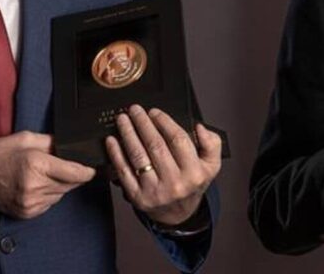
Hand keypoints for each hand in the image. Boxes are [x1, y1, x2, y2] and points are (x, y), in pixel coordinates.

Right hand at [0, 131, 95, 218]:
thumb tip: (72, 145)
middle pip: (71, 184)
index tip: (95, 166)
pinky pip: (51, 202)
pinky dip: (50, 193)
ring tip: (46, 173)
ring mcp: (32, 202)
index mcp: (37, 165)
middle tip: (67, 164)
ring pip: (62, 194)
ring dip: (62, 184)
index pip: (76, 172)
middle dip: (74, 174)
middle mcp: (36, 186)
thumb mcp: (26, 138)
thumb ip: (52, 142)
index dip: (88, 169)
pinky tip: (38, 184)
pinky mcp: (29, 212)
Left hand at [105, 105, 220, 226]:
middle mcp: (175, 184)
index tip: (154, 112)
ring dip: (128, 134)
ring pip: (138, 156)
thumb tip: (199, 127)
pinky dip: (116, 154)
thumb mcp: (211, 165)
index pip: (178, 140)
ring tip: (122, 119)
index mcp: (194, 173)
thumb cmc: (192, 183)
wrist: (178, 213)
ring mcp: (155, 192)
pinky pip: (124, 171)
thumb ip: (212, 144)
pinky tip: (112, 140)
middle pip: (155, 146)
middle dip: (142, 124)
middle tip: (135, 110)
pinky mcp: (138, 197)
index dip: (164, 122)